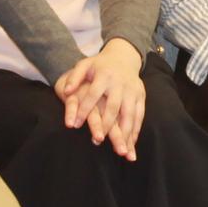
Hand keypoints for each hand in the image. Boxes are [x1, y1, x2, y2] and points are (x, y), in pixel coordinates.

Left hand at [53, 39, 145, 159]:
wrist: (124, 56)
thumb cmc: (99, 64)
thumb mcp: (84, 65)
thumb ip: (74, 77)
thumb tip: (66, 92)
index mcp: (104, 75)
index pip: (93, 95)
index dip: (84, 110)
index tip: (75, 125)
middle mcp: (120, 84)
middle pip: (114, 107)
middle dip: (106, 126)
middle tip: (97, 141)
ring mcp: (132, 90)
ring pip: (129, 114)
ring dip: (125, 133)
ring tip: (119, 150)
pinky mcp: (141, 96)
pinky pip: (139, 115)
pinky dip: (135, 130)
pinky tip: (130, 144)